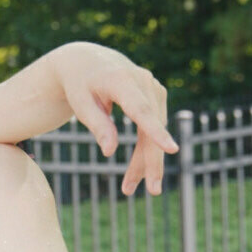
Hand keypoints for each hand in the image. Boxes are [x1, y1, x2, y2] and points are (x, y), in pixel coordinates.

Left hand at [52, 42, 177, 195]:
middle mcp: (143, 81)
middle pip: (151, 126)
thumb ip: (97, 125)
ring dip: (144, 161)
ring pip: (154, 131)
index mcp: (120, 80)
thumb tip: (110, 152)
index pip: (141, 109)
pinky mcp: (156, 96)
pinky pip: (153, 128)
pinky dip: (145, 150)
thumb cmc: (79, 84)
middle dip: (152, 160)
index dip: (156, 131)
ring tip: (128, 188)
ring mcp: (153, 87)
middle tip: (153, 190)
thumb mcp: (81, 104)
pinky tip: (136, 172)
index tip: (172, 149)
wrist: (87, 61)